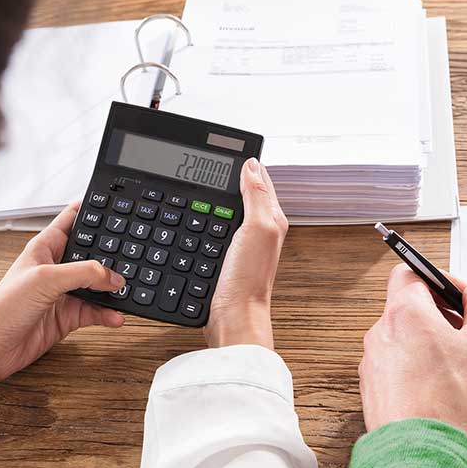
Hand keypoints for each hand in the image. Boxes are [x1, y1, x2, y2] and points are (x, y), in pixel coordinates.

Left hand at [0, 202, 124, 440]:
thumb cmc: (3, 308)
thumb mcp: (45, 279)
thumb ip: (83, 273)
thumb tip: (113, 276)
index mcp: (45, 248)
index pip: (72, 221)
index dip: (92, 211)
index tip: (115, 205)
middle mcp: (56, 268)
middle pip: (92, 254)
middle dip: (113, 253)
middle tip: (135, 251)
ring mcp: (64, 293)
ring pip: (98, 285)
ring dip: (114, 288)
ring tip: (129, 288)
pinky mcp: (69, 316)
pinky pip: (97, 311)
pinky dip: (109, 314)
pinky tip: (117, 316)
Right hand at [203, 158, 287, 348]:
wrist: (232, 317)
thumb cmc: (248, 279)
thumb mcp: (257, 229)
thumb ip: (257, 196)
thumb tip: (251, 165)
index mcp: (272, 219)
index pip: (260, 180)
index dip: (246, 164)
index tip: (230, 150)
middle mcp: (259, 231)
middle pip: (244, 194)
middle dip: (231, 177)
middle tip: (213, 161)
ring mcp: (241, 245)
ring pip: (227, 211)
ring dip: (216, 198)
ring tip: (204, 180)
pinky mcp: (224, 258)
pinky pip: (214, 230)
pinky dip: (205, 220)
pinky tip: (195, 216)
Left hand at [359, 265, 466, 436]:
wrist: (419, 453)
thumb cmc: (449, 402)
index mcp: (403, 313)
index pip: (413, 273)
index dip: (441, 280)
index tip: (463, 299)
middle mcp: (380, 334)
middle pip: (411, 308)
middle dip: (442, 317)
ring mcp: (373, 364)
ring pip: (406, 341)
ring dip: (433, 347)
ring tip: (460, 371)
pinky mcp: (373, 391)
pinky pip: (399, 369)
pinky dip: (420, 372)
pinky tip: (443, 393)